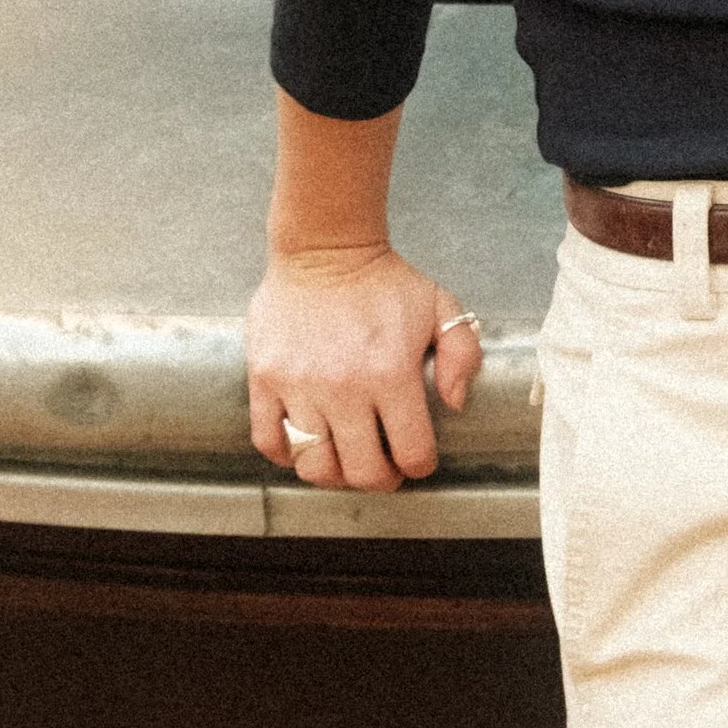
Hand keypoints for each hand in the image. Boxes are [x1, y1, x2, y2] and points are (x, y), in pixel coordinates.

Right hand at [246, 240, 478, 492]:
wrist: (325, 249)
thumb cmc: (385, 281)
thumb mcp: (441, 307)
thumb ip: (462, 355)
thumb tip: (455, 404)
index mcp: (392, 374)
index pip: (411, 452)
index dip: (420, 465)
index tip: (416, 458)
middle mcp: (345, 387)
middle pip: (362, 471)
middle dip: (380, 478)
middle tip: (383, 467)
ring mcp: (300, 386)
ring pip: (315, 465)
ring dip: (335, 474)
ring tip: (345, 460)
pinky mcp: (265, 379)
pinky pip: (269, 441)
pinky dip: (288, 455)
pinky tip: (305, 444)